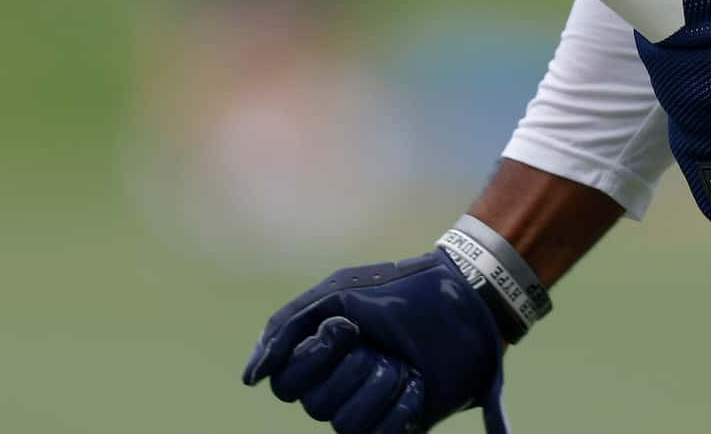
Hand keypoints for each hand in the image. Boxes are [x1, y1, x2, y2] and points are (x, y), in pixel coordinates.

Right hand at [244, 252, 511, 433]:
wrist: (458, 298)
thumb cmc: (396, 291)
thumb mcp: (336, 294)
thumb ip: (286, 329)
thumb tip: (251, 379)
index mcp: (316, 357)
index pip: (286, 384)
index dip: (312, 360)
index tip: (346, 329)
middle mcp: (336, 388)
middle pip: (314, 406)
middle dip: (350, 369)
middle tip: (377, 343)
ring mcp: (369, 409)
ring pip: (345, 425)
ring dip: (377, 387)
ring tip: (401, 363)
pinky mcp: (399, 426)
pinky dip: (400, 408)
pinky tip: (417, 383)